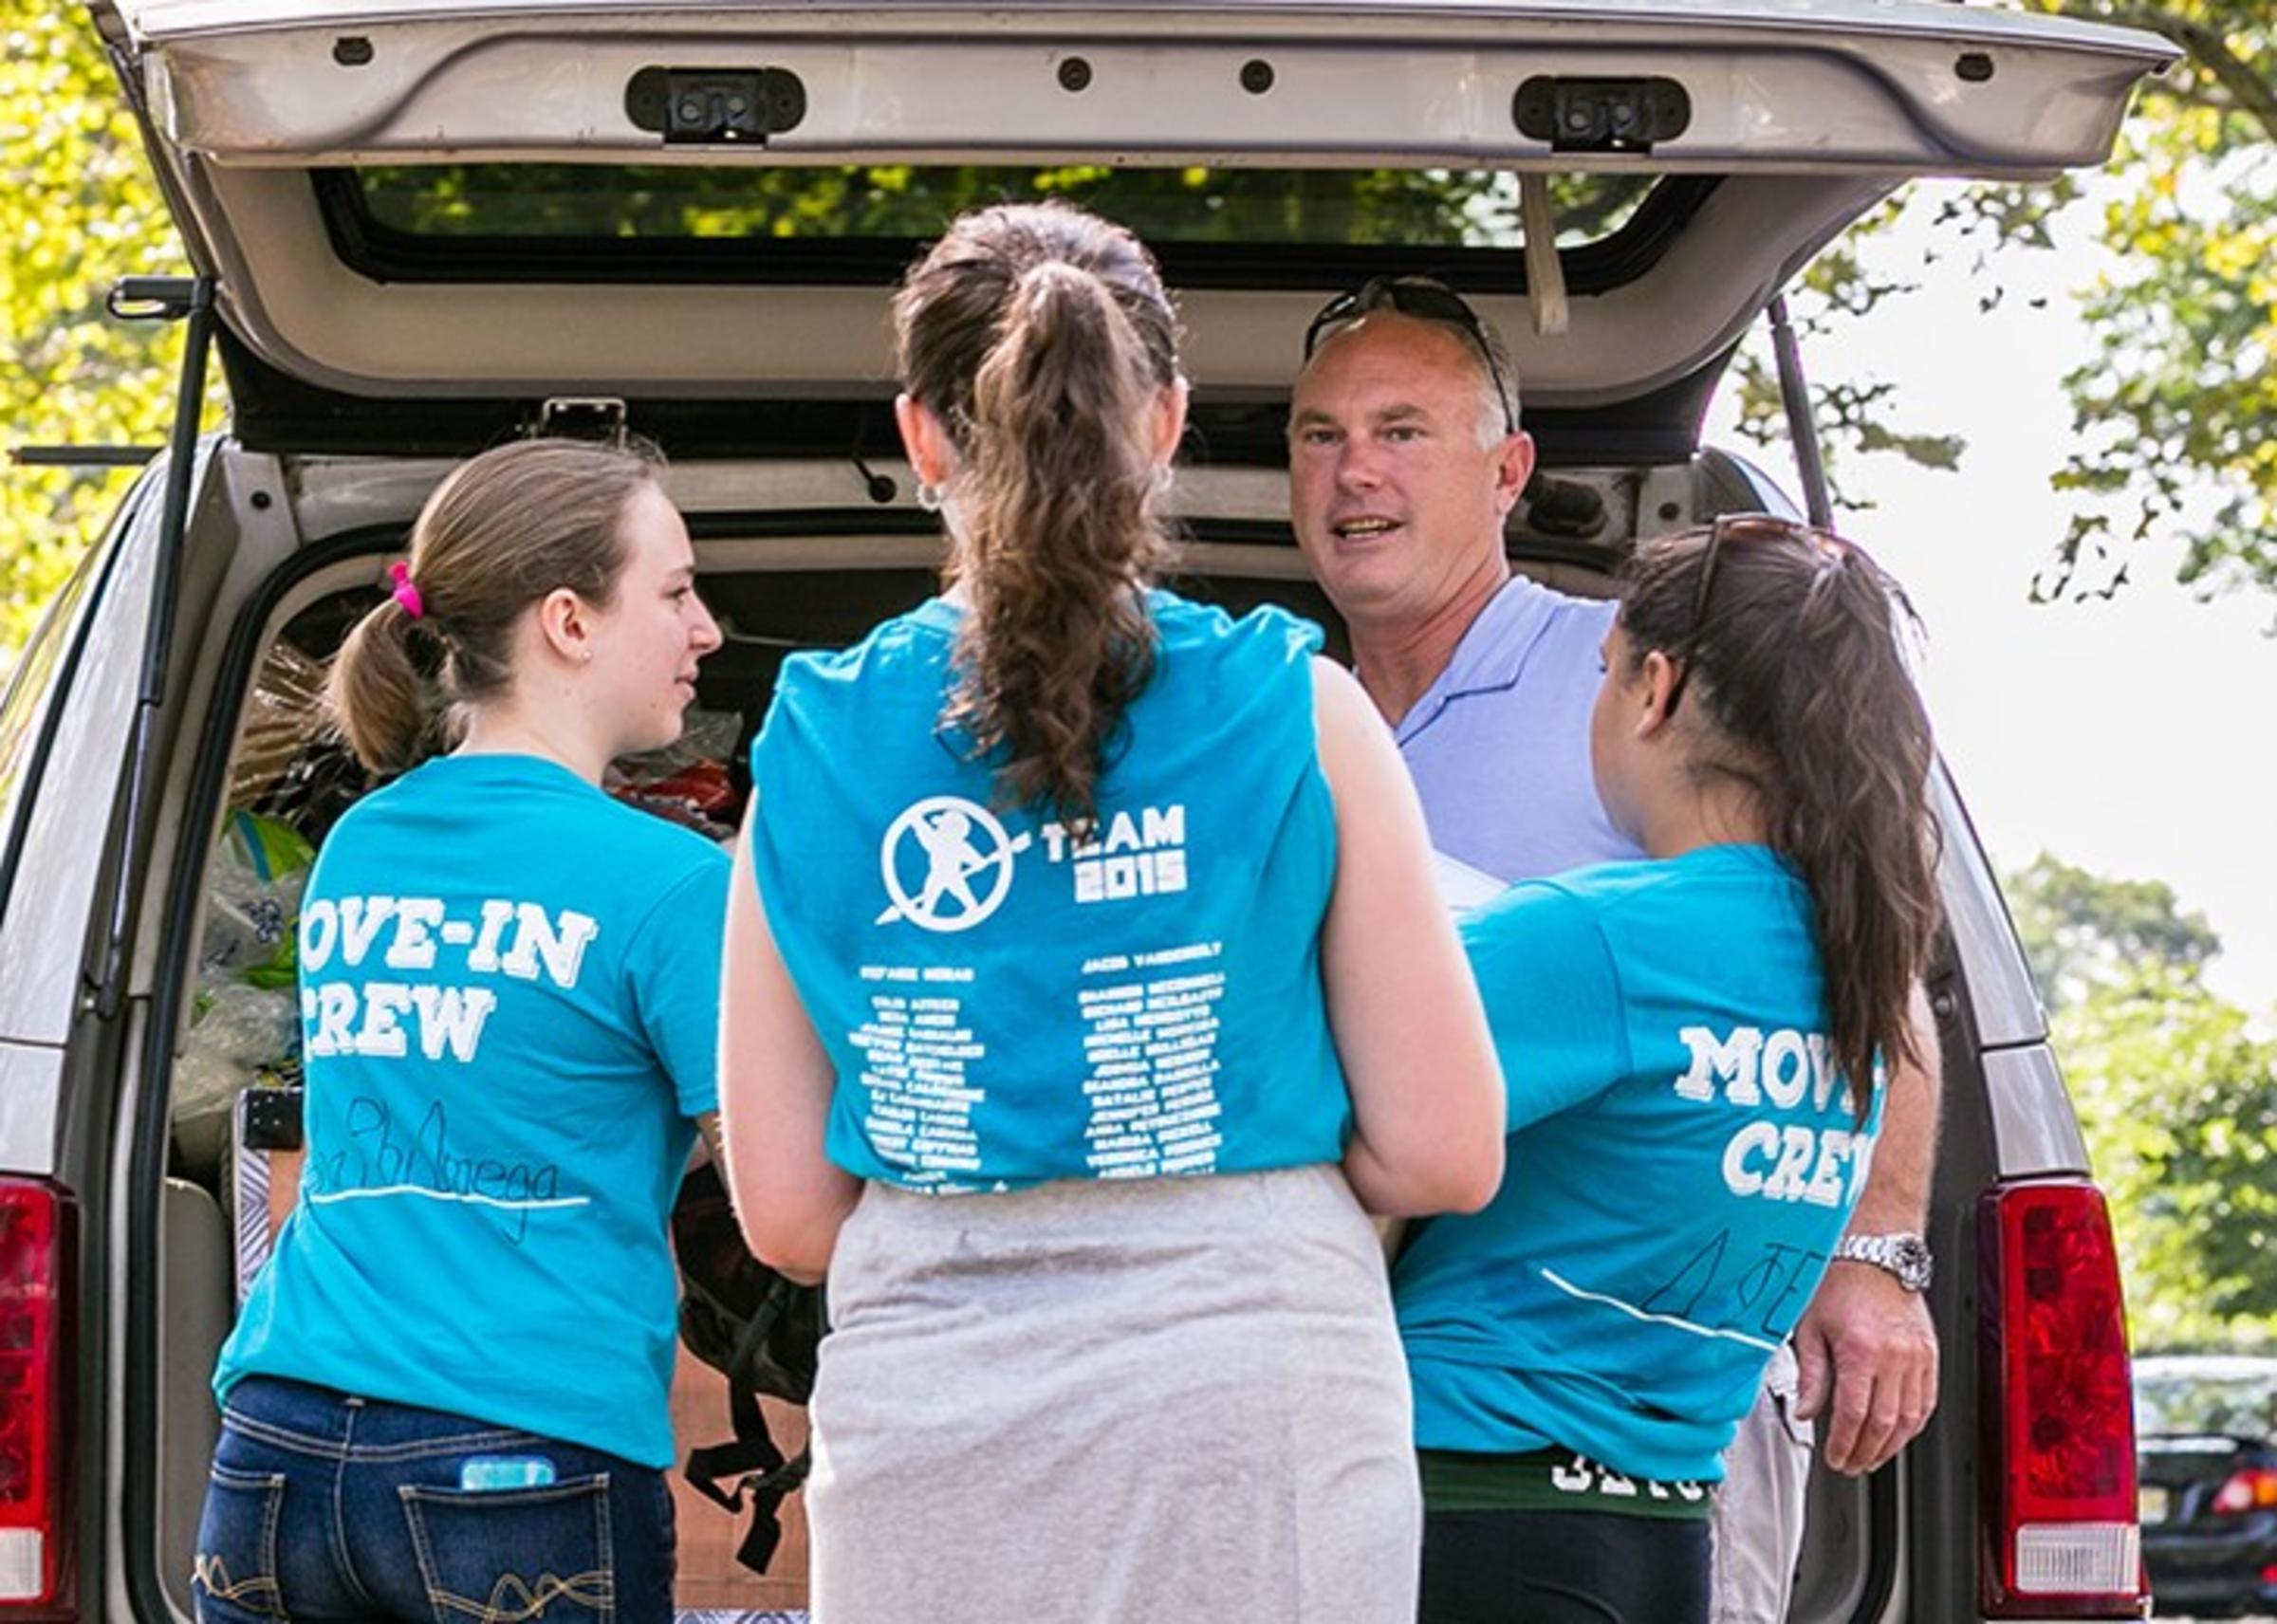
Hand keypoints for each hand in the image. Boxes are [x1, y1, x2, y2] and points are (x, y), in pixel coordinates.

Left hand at [1792, 1261, 1937, 1474]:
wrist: (1875, 1253)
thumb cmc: (1839, 1281)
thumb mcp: (1811, 1326)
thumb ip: (1811, 1374)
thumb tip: (1806, 1411)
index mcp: (1861, 1350)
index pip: (1853, 1414)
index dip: (1844, 1443)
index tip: (1835, 1457)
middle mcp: (1894, 1356)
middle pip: (1883, 1423)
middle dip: (1866, 1452)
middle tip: (1851, 1465)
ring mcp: (1917, 1357)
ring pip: (1910, 1418)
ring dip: (1891, 1445)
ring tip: (1873, 1457)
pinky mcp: (1930, 1354)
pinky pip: (1927, 1401)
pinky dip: (1913, 1424)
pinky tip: (1899, 1433)